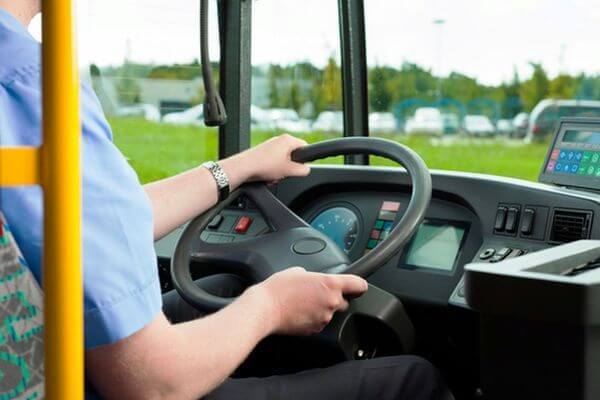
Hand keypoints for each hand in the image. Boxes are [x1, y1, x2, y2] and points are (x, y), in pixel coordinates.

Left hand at [233, 134, 310, 182]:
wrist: (243, 168)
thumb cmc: (263, 165)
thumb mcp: (289, 170)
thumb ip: (302, 170)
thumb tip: (306, 170)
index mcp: (287, 140)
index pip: (305, 146)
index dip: (305, 159)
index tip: (300, 168)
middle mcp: (279, 140)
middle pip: (293, 155)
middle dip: (289, 168)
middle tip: (284, 173)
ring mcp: (270, 145)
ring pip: (283, 160)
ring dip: (280, 171)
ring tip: (273, 176)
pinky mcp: (263, 152)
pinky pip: (273, 162)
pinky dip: (272, 170)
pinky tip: (267, 176)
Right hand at [250, 267, 367, 335]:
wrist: (264, 309)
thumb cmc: (277, 289)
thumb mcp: (297, 271)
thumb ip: (313, 275)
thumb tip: (313, 279)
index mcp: (330, 284)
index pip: (359, 285)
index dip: (358, 285)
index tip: (357, 287)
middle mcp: (331, 302)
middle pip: (344, 301)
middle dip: (333, 297)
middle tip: (316, 293)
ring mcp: (324, 317)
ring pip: (330, 312)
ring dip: (321, 308)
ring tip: (302, 302)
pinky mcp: (315, 329)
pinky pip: (319, 322)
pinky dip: (312, 317)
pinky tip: (299, 312)